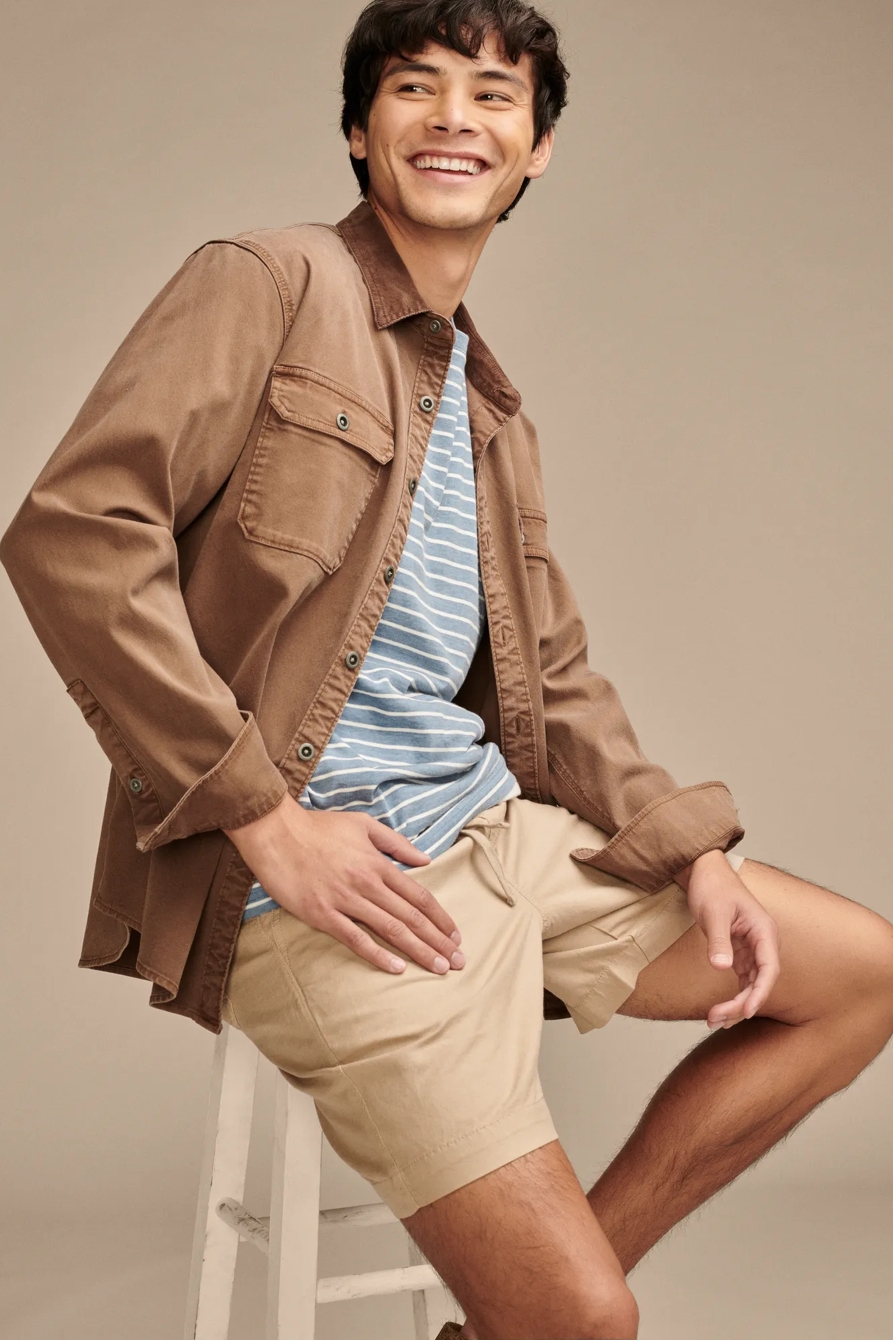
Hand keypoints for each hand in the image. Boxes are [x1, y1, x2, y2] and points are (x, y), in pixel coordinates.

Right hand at [223, 793, 464, 976]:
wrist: (275, 831)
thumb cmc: (319, 827)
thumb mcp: (363, 824)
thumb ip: (396, 843)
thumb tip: (426, 859)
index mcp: (378, 863)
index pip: (419, 896)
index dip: (440, 918)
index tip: (455, 936)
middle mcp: (367, 883)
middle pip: (411, 917)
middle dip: (438, 941)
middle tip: (458, 962)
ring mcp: (345, 900)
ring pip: (390, 929)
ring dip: (417, 950)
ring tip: (439, 967)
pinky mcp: (322, 914)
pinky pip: (355, 938)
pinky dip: (377, 954)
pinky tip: (396, 967)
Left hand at [674, 849, 779, 1028]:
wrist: (704, 873)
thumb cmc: (712, 887)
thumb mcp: (713, 913)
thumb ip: (718, 940)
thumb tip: (722, 967)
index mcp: (764, 932)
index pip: (769, 969)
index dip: (760, 993)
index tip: (746, 1011)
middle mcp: (763, 943)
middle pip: (760, 981)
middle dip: (741, 1003)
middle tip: (717, 1018)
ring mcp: (753, 949)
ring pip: (751, 984)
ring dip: (735, 1004)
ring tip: (714, 1020)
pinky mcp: (740, 953)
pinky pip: (741, 980)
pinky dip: (732, 995)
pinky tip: (720, 1012)